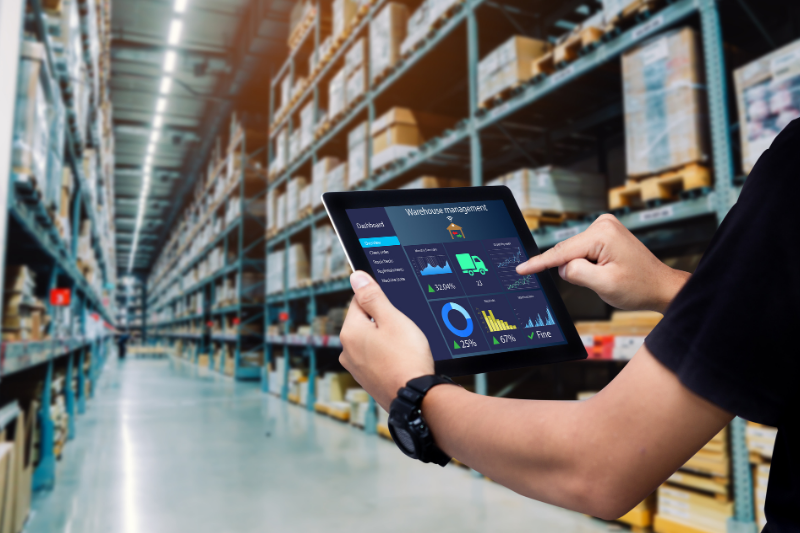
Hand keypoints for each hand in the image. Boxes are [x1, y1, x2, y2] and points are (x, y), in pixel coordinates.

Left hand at [339, 271, 434, 409]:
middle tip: (404, 329)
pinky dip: (387, 356)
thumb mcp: (392, 319)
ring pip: (371, 341)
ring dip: (386, 339)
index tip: (395, 308)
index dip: (379, 300)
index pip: (359, 301)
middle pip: (364, 322)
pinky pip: (376, 358)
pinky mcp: (367, 380)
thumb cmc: (406, 357)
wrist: (416, 397)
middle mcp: (347, 350)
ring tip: (405, 346)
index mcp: (350, 332)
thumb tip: (356, 277)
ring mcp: (356, 368)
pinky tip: (402, 360)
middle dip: (383, 321)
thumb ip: (373, 296)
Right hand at [516, 214, 688, 312]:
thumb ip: (575, 273)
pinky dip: (587, 265)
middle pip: (568, 252)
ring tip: (607, 276)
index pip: (562, 252)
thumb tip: (562, 267)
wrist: (660, 286)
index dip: (539, 263)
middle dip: (574, 270)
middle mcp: (602, 224)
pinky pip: (582, 252)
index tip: (520, 269)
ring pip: (574, 254)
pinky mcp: (604, 234)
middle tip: (599, 281)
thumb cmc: (638, 287)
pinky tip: (605, 270)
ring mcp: (604, 227)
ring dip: (583, 269)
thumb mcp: (604, 285)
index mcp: (602, 234)